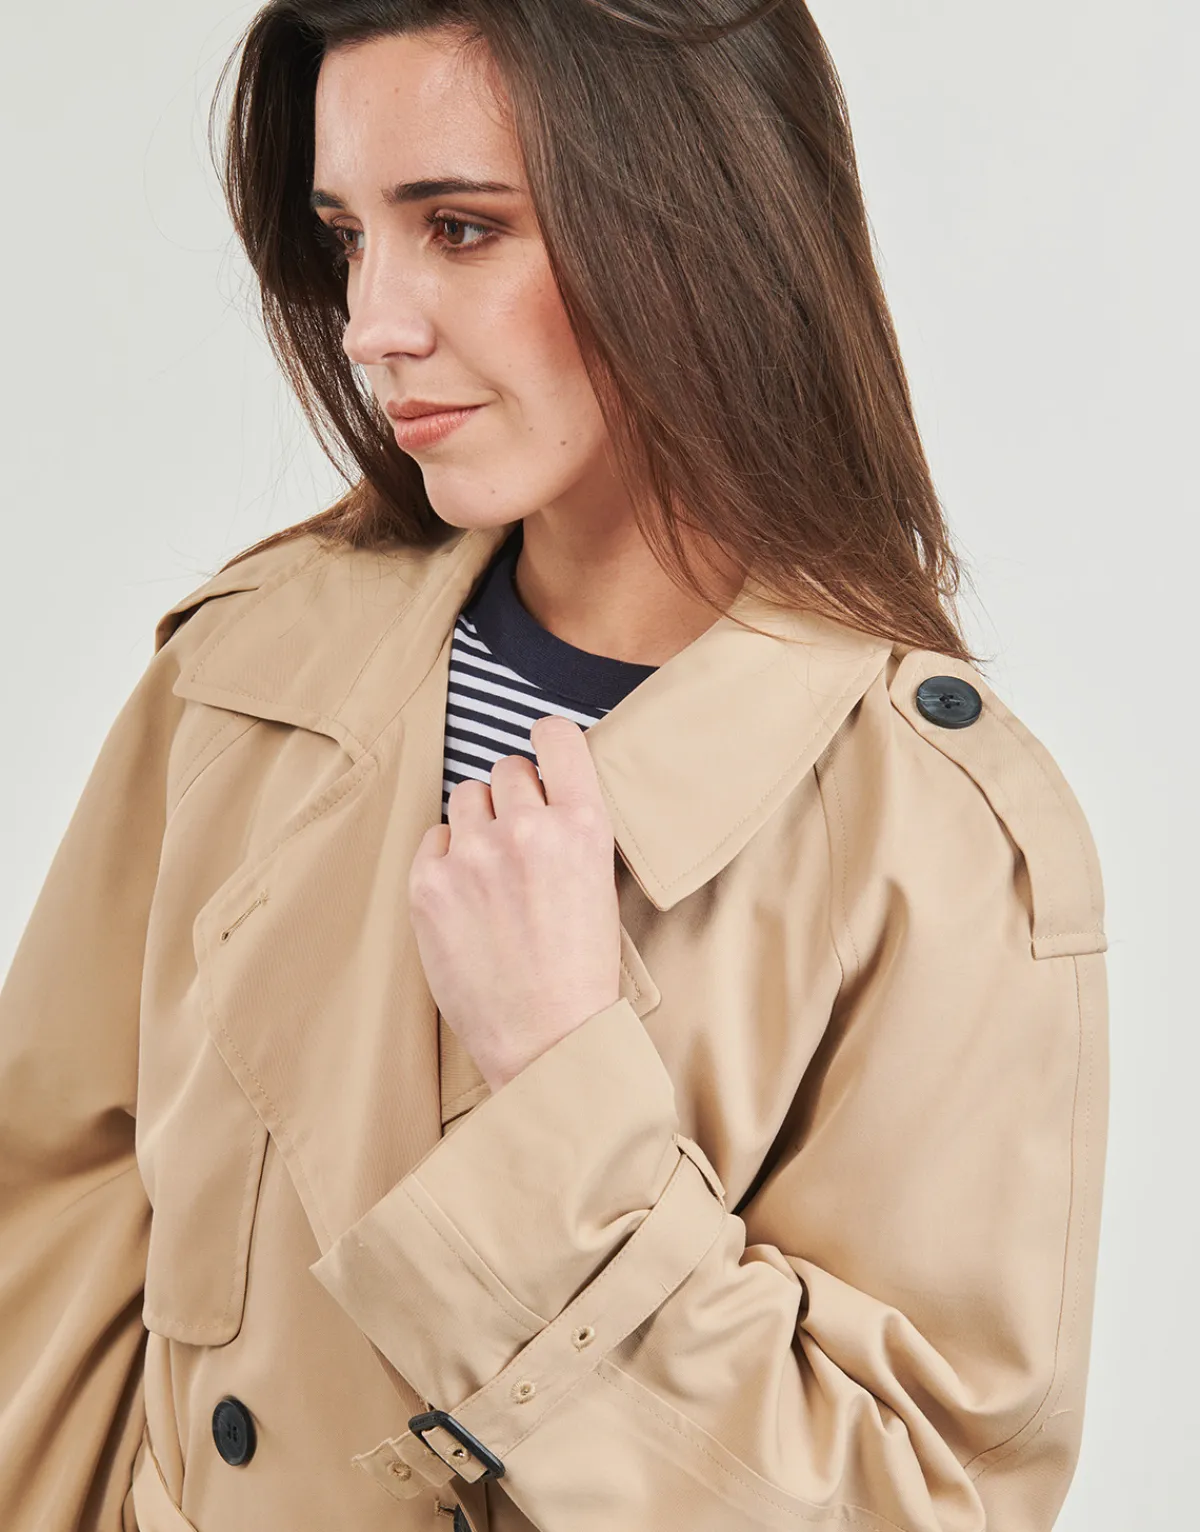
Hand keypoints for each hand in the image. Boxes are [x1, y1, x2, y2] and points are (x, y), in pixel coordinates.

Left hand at [407, 715, 622, 1091]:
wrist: (548, 1040)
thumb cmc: (580, 972)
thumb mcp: (599, 885)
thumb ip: (569, 832)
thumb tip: (537, 794)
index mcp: (583, 826)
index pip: (556, 738)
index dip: (546, 739)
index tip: (540, 751)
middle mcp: (528, 829)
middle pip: (507, 770)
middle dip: (511, 798)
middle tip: (517, 842)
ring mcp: (474, 855)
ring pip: (465, 797)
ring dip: (476, 824)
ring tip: (489, 872)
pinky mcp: (429, 884)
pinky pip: (432, 839)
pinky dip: (445, 860)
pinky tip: (465, 898)